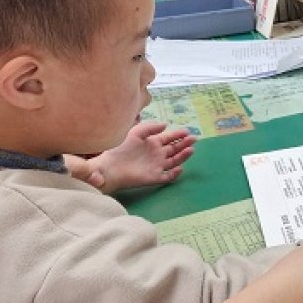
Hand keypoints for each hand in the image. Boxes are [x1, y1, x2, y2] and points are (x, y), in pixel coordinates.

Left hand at [65, 121, 194, 193]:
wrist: (109, 167)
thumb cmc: (120, 148)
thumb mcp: (135, 133)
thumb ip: (150, 128)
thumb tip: (166, 125)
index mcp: (153, 143)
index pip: (169, 138)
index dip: (179, 135)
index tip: (187, 131)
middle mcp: (157, 154)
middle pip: (175, 149)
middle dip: (185, 144)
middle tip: (194, 139)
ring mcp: (156, 166)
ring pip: (174, 161)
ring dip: (183, 156)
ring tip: (191, 149)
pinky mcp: (154, 178)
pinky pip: (168, 177)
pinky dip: (175, 174)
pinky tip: (179, 167)